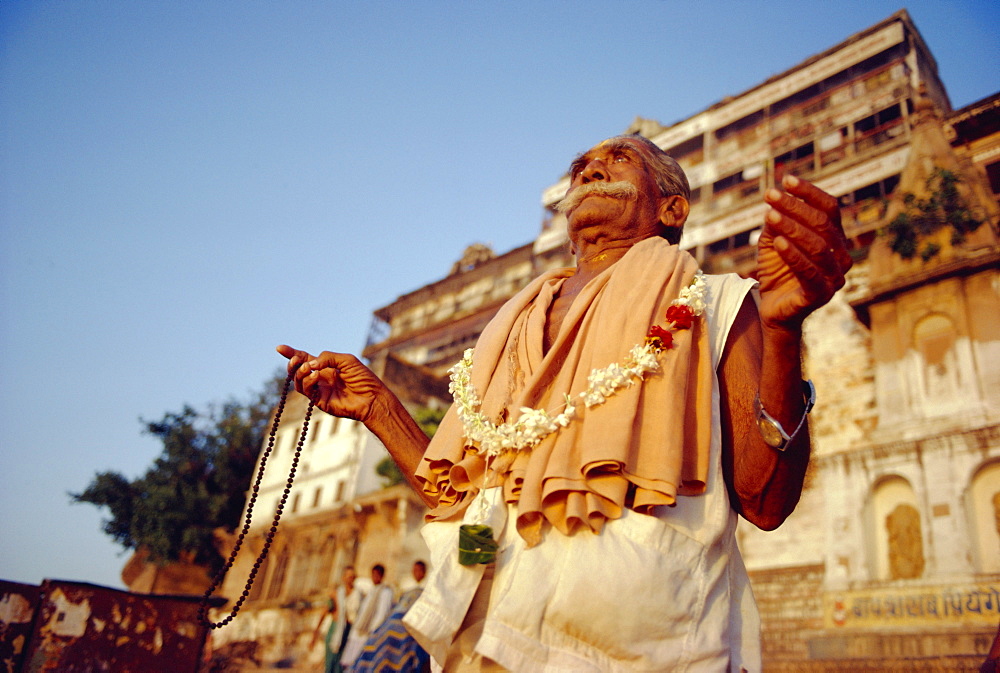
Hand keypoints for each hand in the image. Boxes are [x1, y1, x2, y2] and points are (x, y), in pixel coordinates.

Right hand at [277, 345, 386, 422]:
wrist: (371, 397)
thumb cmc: (363, 378)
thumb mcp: (346, 360)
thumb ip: (327, 357)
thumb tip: (309, 364)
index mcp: (326, 367)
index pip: (305, 359)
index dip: (292, 353)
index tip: (279, 348)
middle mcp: (320, 378)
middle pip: (297, 370)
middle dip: (292, 363)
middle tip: (295, 359)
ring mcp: (319, 390)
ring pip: (298, 381)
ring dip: (300, 372)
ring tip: (309, 368)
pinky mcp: (319, 401)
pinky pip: (306, 390)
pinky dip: (308, 381)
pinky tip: (316, 376)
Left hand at [756, 174, 851, 330]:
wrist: (774, 309)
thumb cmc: (777, 270)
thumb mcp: (773, 240)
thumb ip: (777, 221)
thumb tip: (776, 197)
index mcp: (835, 239)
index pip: (830, 208)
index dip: (809, 192)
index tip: (786, 179)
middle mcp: (842, 256)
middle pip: (823, 224)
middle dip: (794, 207)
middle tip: (769, 195)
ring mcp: (835, 277)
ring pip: (818, 246)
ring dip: (792, 228)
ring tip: (769, 215)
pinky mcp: (821, 295)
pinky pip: (810, 272)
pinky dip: (793, 255)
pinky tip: (778, 242)